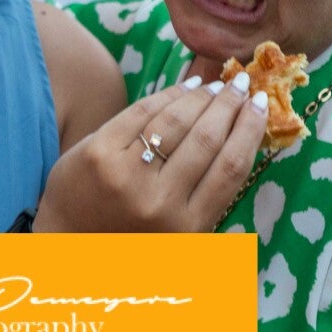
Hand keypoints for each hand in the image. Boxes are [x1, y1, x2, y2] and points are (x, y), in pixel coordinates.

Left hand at [34, 73, 267, 232]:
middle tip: (244, 84)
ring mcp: (126, 175)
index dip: (251, 129)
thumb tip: (240, 138)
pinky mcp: (97, 153)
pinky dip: (167, 95)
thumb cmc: (132, 242)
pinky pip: (141, 113)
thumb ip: (208, 198)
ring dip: (202, 96)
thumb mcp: (180, 238)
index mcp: (188, 227)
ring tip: (217, 84)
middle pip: (207, 138)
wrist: (68, 248)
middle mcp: (160, 202)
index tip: (263, 106)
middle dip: (230, 105)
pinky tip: (185, 87)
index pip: (231, 167)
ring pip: (176, 122)